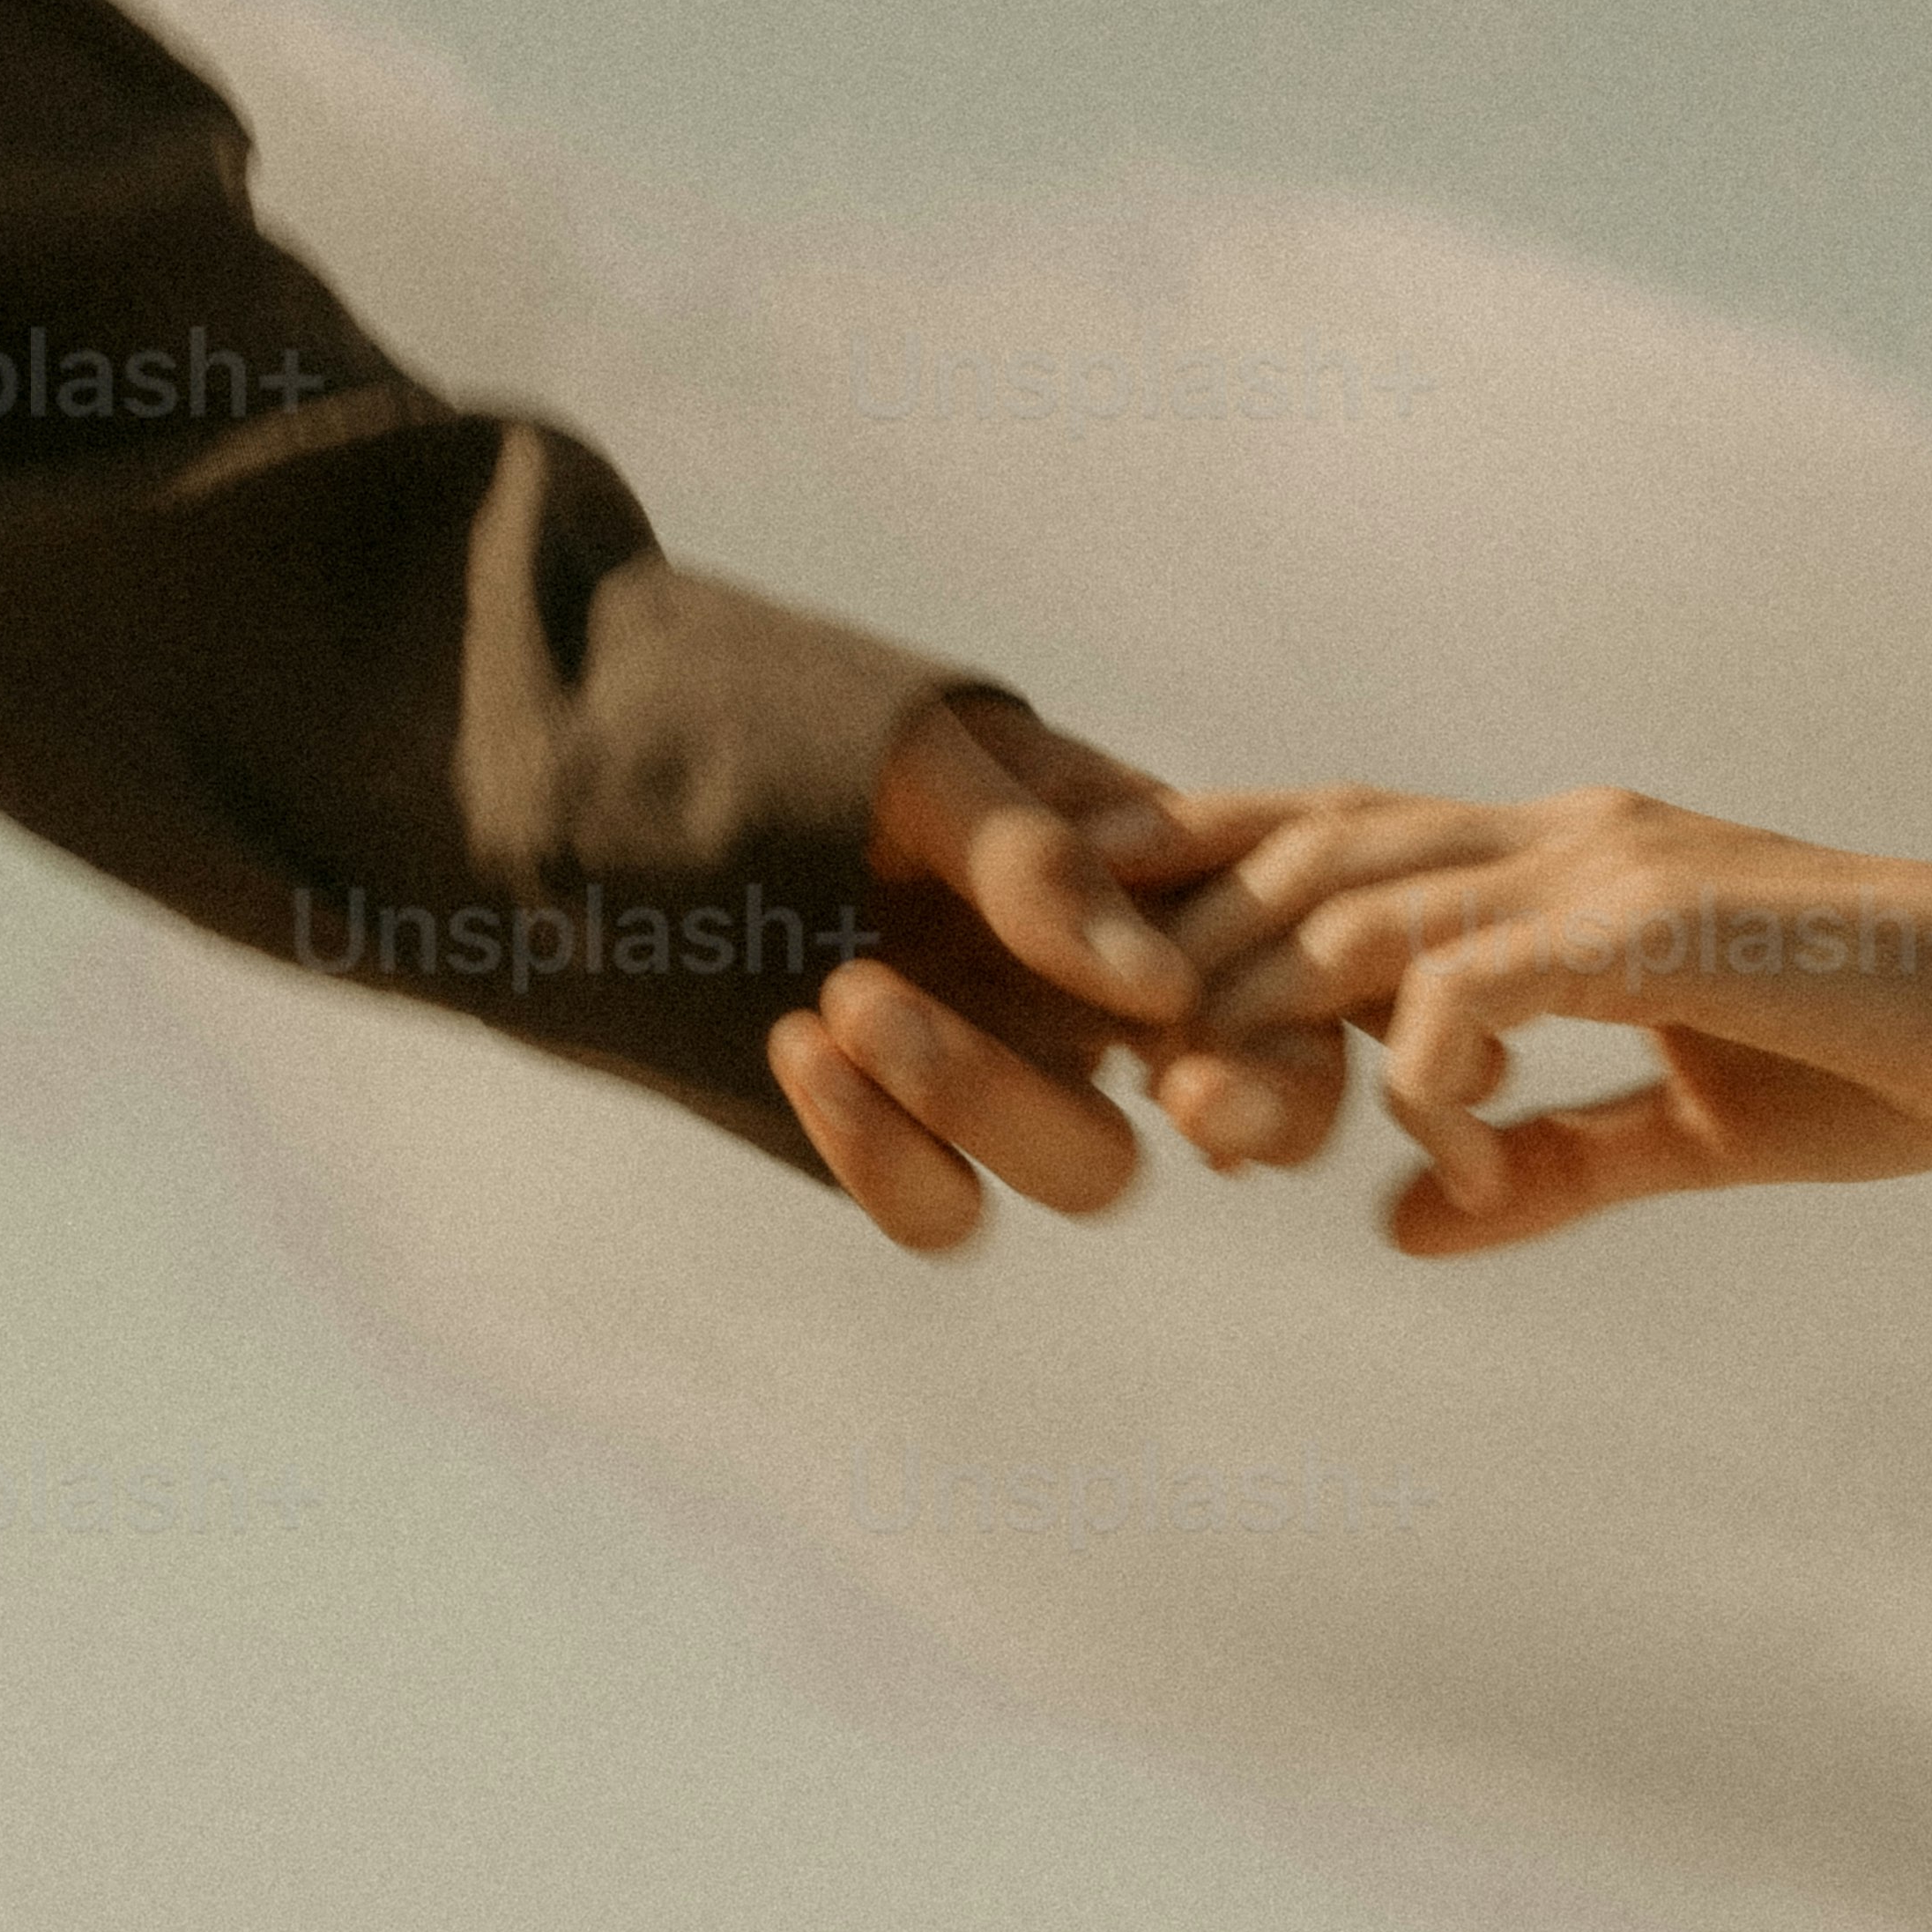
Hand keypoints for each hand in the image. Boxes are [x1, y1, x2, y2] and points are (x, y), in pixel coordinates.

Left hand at [772, 695, 1349, 1254]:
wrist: (640, 768)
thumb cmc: (802, 724)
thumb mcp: (924, 757)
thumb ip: (1035, 859)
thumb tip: (1164, 993)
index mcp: (1162, 886)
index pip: (1290, 1000)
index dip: (1279, 1066)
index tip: (1172, 1070)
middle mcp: (1111, 994)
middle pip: (1200, 1106)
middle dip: (1074, 1084)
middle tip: (889, 1012)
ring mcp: (1019, 1072)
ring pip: (1081, 1171)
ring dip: (970, 1107)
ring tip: (841, 994)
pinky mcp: (912, 1141)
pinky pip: (947, 1208)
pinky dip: (884, 1152)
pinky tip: (801, 1044)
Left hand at [1189, 784, 1931, 1254]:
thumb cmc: (1890, 1059)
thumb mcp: (1686, 1131)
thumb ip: (1546, 1166)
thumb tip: (1398, 1221)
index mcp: (1559, 865)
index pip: (1335, 832)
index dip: (1203, 871)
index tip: (1102, 963)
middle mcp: (1559, 836)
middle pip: (1304, 849)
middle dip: (1185, 948)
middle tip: (1127, 1070)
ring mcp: (1603, 869)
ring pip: (1355, 903)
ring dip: (1266, 1015)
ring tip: (1231, 1123)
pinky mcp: (1650, 924)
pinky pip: (1466, 981)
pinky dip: (1418, 1064)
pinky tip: (1442, 1145)